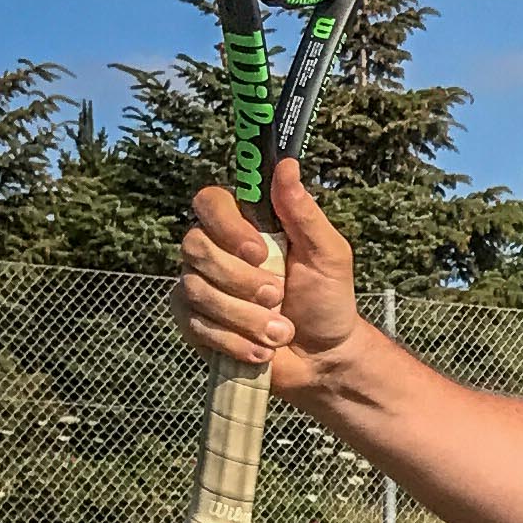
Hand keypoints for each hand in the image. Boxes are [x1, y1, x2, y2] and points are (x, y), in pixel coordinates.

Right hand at [176, 160, 363, 397]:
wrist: (323, 358)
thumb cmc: (327, 300)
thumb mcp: (328, 254)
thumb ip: (304, 213)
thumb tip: (287, 165)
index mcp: (244, 226)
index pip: (209, 201)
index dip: (226, 226)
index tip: (258, 251)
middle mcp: (214, 251)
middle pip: (195, 247)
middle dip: (240, 279)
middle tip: (277, 296)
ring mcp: (199, 286)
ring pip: (196, 290)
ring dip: (245, 317)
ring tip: (280, 331)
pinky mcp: (193, 323)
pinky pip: (194, 325)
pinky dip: (234, 342)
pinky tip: (261, 352)